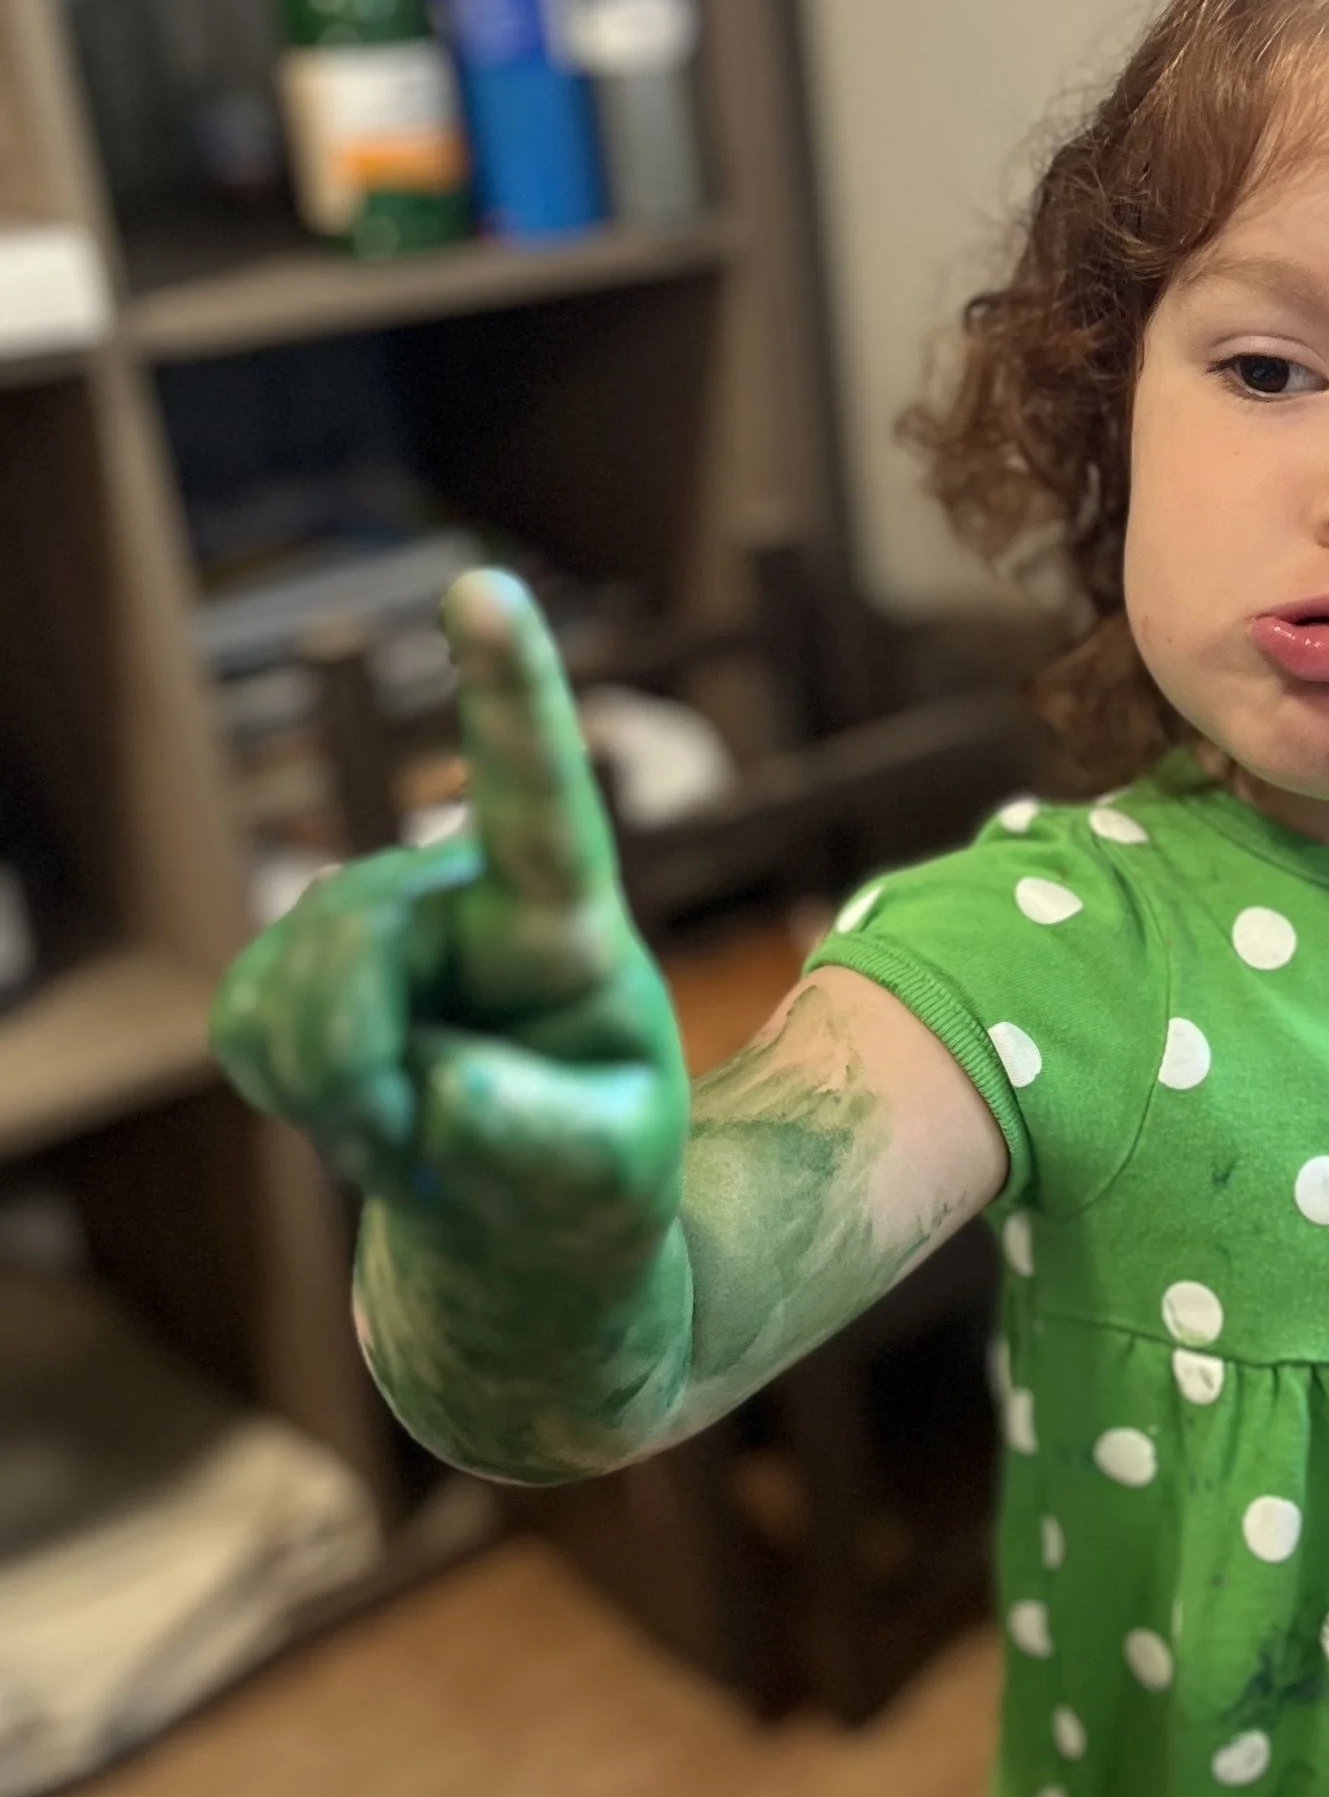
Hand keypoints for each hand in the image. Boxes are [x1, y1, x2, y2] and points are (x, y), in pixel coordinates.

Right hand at [213, 569, 688, 1275]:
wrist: (520, 1209)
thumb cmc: (591, 1175)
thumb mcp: (611, 1180)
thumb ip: (539, 1137)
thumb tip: (438, 1078)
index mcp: (565, 923)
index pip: (538, 796)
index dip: (507, 689)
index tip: (482, 588)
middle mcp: (462, 893)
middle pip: (356, 942)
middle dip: (358, 1065)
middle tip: (416, 1149)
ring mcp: (370, 922)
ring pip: (292, 996)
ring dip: (338, 1099)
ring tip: (413, 1131)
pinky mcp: (294, 966)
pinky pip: (250, 1030)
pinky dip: (296, 1098)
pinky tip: (361, 1109)